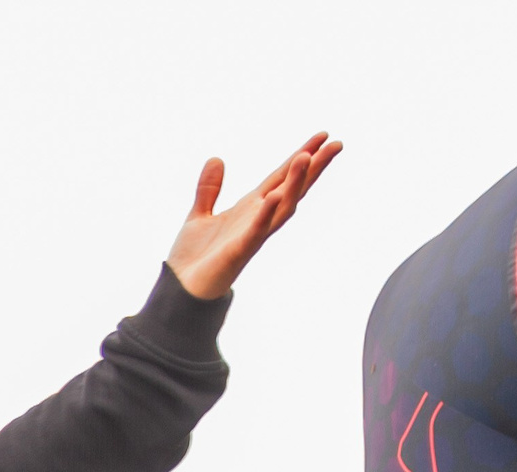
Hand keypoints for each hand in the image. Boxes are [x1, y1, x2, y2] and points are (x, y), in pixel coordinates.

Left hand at [164, 132, 340, 300]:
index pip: (281, 177)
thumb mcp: (200, 214)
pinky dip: (265, 214)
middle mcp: (257, 219)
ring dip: (294, 183)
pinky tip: (272, 197)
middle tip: (336, 144)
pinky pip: (256, 231)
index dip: (300, 156)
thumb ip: (209, 189)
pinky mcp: (239, 251)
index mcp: (250, 208)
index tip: (322, 136)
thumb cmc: (193, 257)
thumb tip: (216, 158)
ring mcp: (252, 235)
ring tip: (306, 158)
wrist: (180, 290)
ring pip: (282, 207)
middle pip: (291, 188)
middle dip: (313, 167)